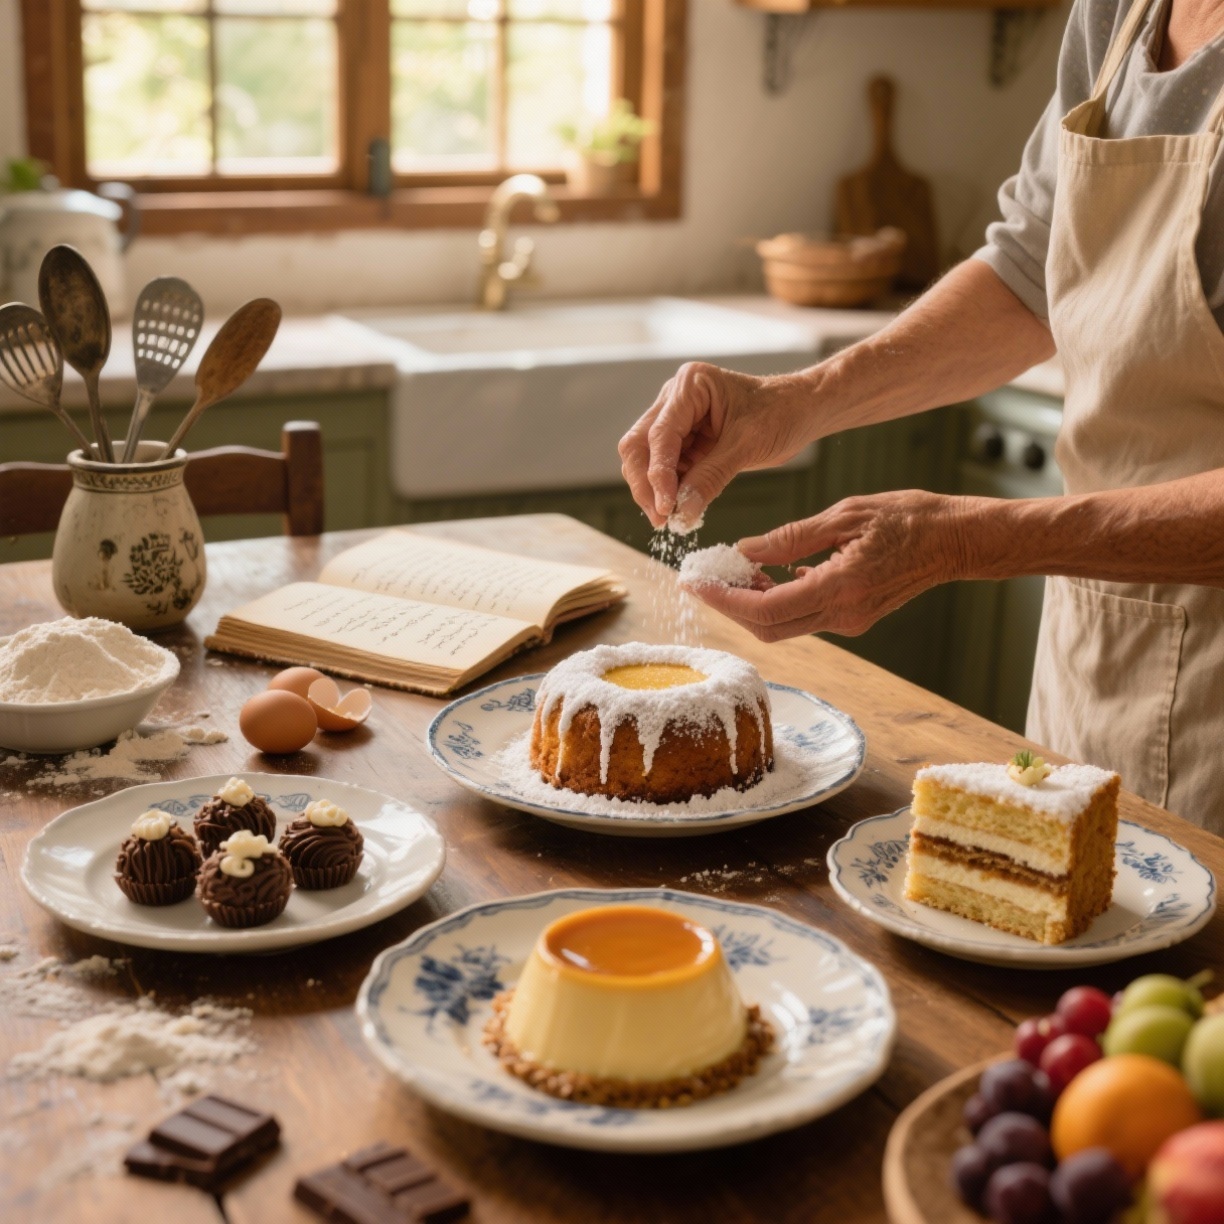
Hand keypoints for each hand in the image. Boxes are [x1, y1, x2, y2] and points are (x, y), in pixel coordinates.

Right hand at [618, 362, 812, 528]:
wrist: (803, 411)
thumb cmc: (782, 413)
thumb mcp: (747, 446)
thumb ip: (711, 477)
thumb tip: (682, 512)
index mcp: (690, 385)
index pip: (659, 434)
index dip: (658, 474)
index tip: (665, 508)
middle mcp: (675, 399)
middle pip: (639, 445)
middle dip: (646, 484)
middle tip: (660, 519)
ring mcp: (677, 419)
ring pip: (647, 459)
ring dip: (655, 490)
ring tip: (673, 518)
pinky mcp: (685, 440)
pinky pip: (666, 468)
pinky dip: (670, 490)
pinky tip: (680, 508)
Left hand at [683, 491, 972, 640]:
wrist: (957, 540)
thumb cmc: (909, 517)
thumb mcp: (844, 514)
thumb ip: (790, 536)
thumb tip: (744, 550)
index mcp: (839, 588)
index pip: (765, 609)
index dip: (724, 600)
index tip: (696, 584)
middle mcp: (843, 615)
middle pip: (768, 627)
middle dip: (729, 606)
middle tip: (702, 580)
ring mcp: (850, 621)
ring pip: (784, 625)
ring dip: (752, 604)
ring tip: (729, 572)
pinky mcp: (854, 618)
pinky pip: (804, 616)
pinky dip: (778, 600)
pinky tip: (766, 574)